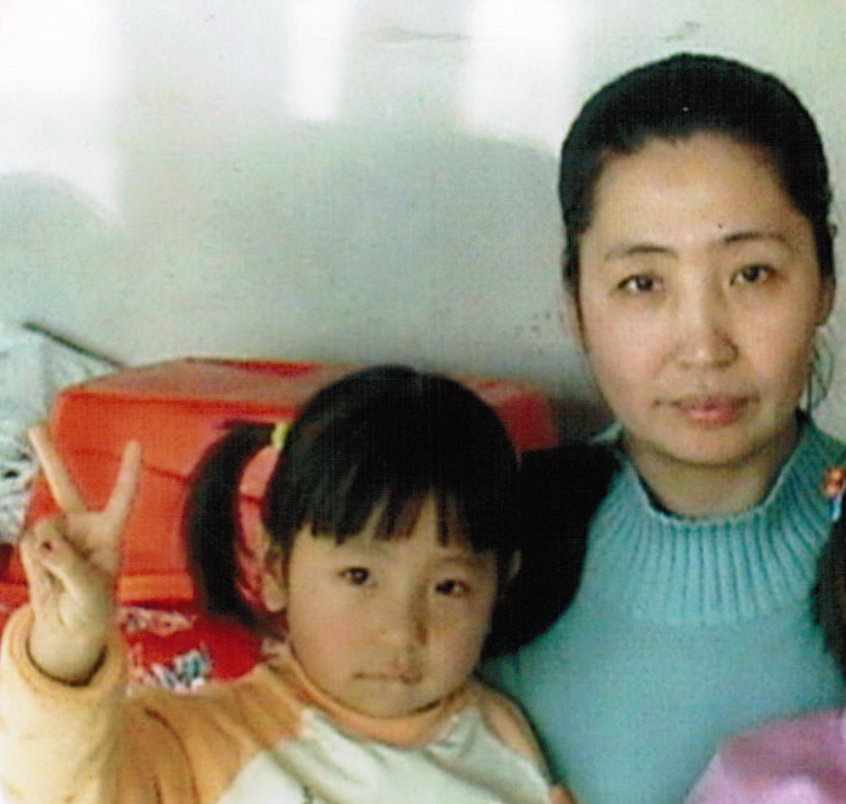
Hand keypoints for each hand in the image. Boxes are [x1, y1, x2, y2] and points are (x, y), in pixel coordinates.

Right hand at [20, 424, 140, 683]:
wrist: (69, 624)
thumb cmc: (93, 606)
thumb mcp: (90, 591)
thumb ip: (69, 566)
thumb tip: (44, 542)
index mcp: (110, 530)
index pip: (122, 496)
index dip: (128, 471)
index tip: (135, 442)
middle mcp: (83, 524)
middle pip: (64, 484)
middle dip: (48, 455)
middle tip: (34, 426)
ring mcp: (57, 533)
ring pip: (41, 531)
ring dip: (46, 560)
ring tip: (61, 581)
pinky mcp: (37, 545)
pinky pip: (28, 549)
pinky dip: (35, 568)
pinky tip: (47, 580)